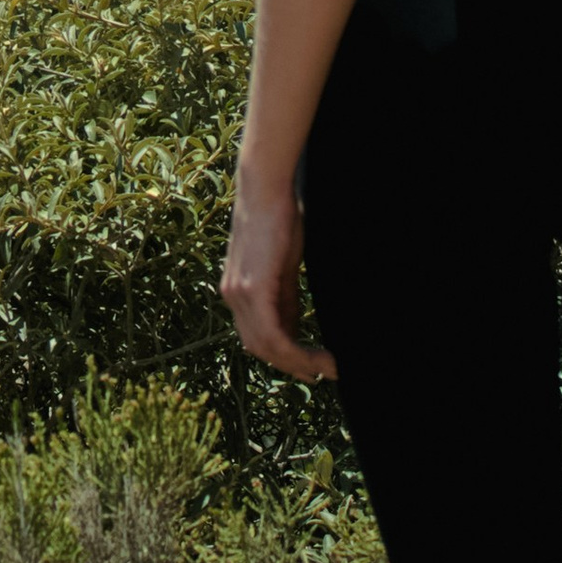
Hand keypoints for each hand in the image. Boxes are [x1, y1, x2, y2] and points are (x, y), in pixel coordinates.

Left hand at [218, 176, 336, 381]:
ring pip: (266, 348)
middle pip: (259, 349)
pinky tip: (320, 357)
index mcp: (236, 291)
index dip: (284, 357)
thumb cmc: (279, 220)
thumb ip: (284, 299)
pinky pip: (273, 337)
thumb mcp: (283, 267)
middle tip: (325, 373)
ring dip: (300, 364)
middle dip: (293, 366)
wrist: (266, 189)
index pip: (256, 337)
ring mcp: (238, 295)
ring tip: (330, 367)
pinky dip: (296, 353)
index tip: (313, 366)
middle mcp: (231, 296)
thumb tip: (294, 331)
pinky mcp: (252, 290)